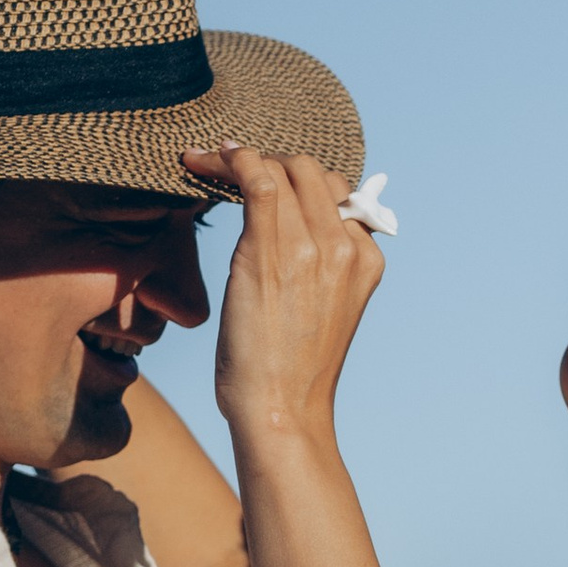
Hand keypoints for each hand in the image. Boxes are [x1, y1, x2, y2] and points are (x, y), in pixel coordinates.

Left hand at [179, 147, 382, 449]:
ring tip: (211, 162)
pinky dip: (229, 160)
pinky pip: (257, 179)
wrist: (281, 410)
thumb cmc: (290, 372)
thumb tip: (285, 240)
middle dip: (273, 160)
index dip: (298, 180)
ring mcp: (312, 245)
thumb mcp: (322, 314)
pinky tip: (202, 161)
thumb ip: (318, 270)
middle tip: (235, 170)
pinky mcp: (271, 249)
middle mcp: (346, 246)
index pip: (336, 193)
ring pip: (283, 168)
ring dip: (241, 156)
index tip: (264, 181)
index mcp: (365, 259)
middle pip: (313, 171)